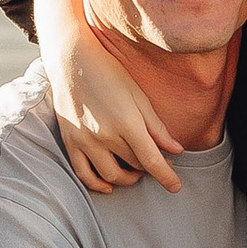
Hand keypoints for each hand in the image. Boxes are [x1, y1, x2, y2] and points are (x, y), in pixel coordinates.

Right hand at [32, 0, 182, 193]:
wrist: (71, 60)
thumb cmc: (109, 72)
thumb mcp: (138, 96)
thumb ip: (157, 126)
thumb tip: (176, 150)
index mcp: (126, 122)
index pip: (151, 160)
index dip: (166, 176)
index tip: (175, 186)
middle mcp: (105, 135)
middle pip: (134, 166)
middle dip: (151, 169)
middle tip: (160, 163)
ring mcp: (84, 140)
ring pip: (110, 175)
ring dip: (128, 179)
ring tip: (136, 171)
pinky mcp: (70, 141)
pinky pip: (83, 173)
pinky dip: (97, 184)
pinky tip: (108, 185)